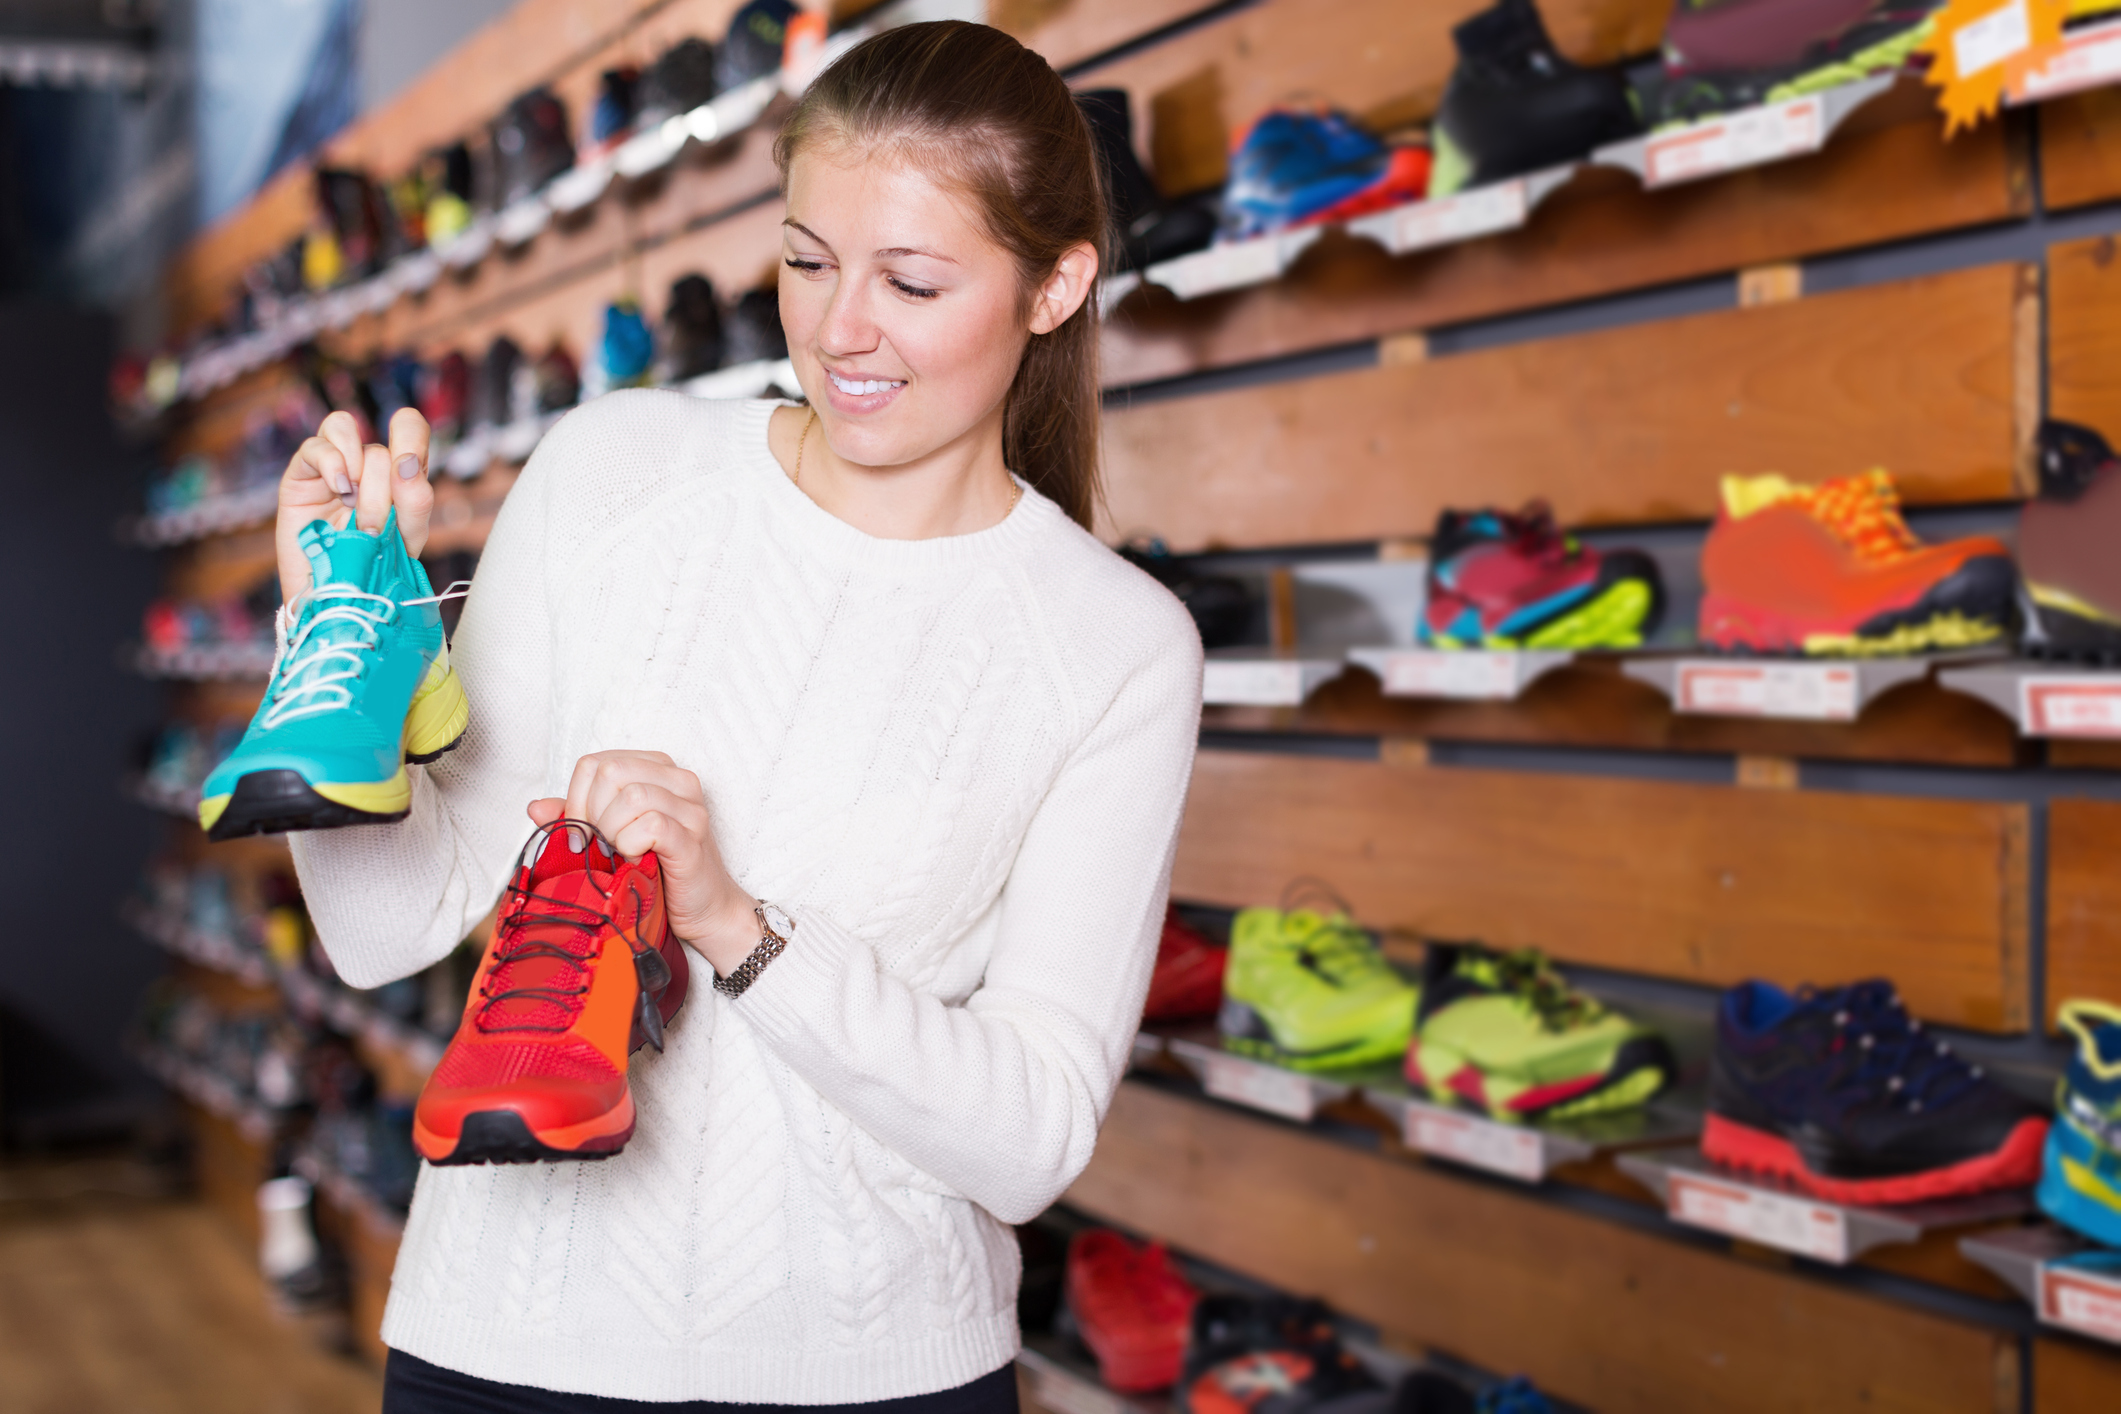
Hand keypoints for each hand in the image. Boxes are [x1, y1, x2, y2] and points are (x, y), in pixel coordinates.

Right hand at [276, 407, 434, 601]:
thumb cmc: (372, 566)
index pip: (409, 428)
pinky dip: (331, 464)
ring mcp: (333, 466)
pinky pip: (317, 446)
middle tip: (372, 526)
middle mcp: (366, 464)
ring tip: (350, 504)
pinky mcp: (302, 474)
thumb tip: (407, 462)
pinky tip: (337, 491)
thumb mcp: (406, 538)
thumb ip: (416, 501)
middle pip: (380, 448)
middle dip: (382, 491)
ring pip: (346, 431)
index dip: (410, 434)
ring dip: (356, 472)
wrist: (331, 594)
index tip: (407, 468)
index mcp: (398, 474)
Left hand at [528, 751, 760, 975]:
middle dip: (592, 813)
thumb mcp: (611, 837)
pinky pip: (650, 826)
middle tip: (599, 846)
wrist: (705, 909)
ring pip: (631, 796)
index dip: (575, 798)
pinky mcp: (693, 839)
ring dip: (611, 831)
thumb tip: (536, 807)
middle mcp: (679, 780)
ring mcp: (691, 809)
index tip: (578, 833)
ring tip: (619, 853)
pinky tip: (634, 860)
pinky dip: (630, 846)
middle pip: (610, 771)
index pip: (596, 762)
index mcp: (657, 769)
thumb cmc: (659, 869)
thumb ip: (577, 818)